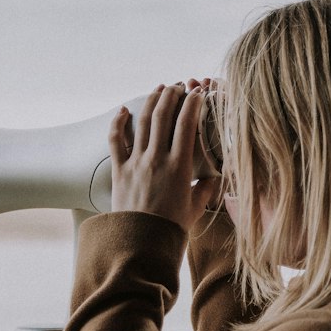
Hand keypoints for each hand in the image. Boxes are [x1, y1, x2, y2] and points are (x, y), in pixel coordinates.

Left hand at [109, 83, 221, 232]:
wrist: (140, 244)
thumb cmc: (171, 229)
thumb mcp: (195, 209)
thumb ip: (206, 190)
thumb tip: (215, 179)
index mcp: (180, 167)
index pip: (187, 124)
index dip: (193, 103)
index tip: (198, 92)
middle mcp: (157, 159)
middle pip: (163, 115)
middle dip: (171, 95)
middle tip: (178, 86)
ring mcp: (136, 162)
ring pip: (142, 122)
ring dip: (151, 101)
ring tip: (159, 89)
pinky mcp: (119, 170)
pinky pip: (115, 140)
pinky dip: (118, 122)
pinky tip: (124, 110)